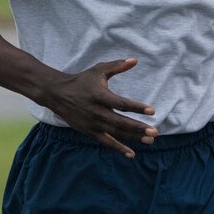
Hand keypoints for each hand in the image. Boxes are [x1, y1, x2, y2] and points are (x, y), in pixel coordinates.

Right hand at [41, 58, 156, 156]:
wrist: (58, 94)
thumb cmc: (82, 81)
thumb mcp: (98, 71)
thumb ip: (117, 66)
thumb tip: (135, 60)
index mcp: (100, 96)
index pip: (121, 103)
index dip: (137, 107)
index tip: (152, 111)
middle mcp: (96, 112)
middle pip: (120, 122)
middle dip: (138, 128)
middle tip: (155, 132)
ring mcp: (93, 124)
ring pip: (116, 133)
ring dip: (133, 138)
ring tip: (150, 140)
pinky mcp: (89, 132)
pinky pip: (106, 142)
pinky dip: (119, 148)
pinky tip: (132, 154)